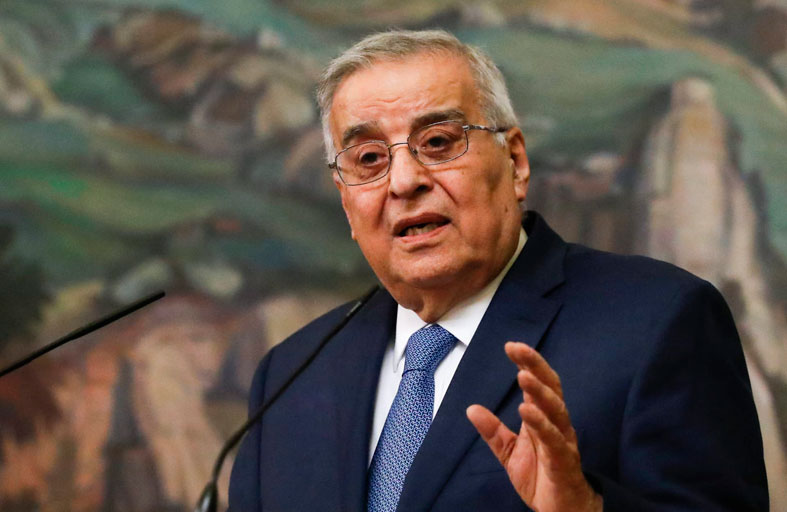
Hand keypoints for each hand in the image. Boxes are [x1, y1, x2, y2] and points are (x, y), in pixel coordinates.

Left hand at [466, 342, 602, 511]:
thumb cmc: (541, 478)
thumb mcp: (509, 452)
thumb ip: (493, 431)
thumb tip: (471, 408)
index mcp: (544, 418)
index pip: (538, 384)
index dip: (528, 364)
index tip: (511, 346)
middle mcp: (557, 424)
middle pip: (550, 388)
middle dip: (535, 366)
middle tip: (517, 348)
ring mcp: (563, 441)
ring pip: (556, 410)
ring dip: (540, 392)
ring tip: (523, 376)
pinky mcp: (564, 461)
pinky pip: (554, 440)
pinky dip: (541, 424)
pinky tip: (526, 410)